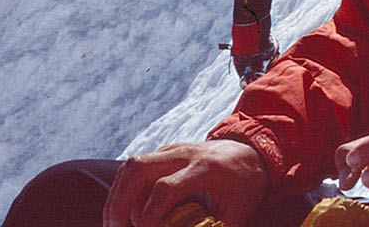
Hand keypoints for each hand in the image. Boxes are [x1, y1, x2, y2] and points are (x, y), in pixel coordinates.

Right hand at [102, 140, 267, 226]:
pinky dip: (125, 189)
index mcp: (205, 169)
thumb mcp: (236, 212)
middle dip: (118, 201)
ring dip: (117, 195)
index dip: (150, 216)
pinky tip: (126, 211)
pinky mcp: (165, 152)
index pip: (166, 189)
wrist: (254, 151)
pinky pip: (136, 167)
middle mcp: (185, 154)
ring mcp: (172, 150)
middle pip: (138, 167)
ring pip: (131, 164)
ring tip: (114, 223)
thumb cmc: (246, 185)